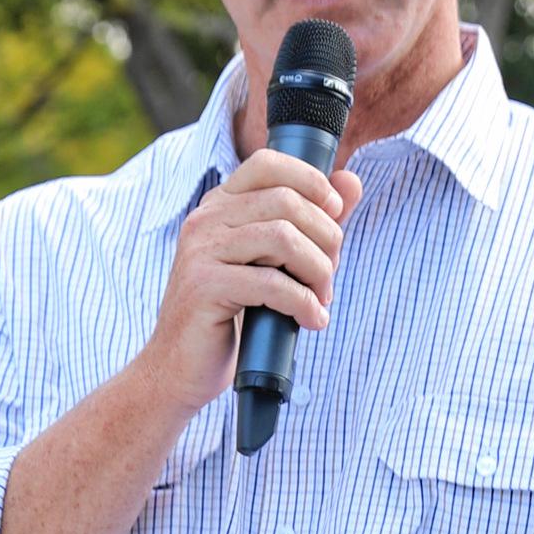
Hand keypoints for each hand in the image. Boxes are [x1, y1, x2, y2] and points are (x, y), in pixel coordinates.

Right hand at [142, 147, 362, 420]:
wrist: (180, 369)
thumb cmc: (231, 317)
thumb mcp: (274, 263)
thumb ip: (312, 221)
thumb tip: (353, 181)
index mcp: (220, 205)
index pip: (268, 164)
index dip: (312, 181)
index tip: (336, 213)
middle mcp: (206, 219)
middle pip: (286, 202)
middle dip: (325, 238)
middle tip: (329, 276)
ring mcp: (201, 251)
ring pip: (283, 238)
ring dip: (318, 271)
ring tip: (321, 299)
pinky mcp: (204, 287)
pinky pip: (271, 284)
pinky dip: (303, 303)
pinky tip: (311, 320)